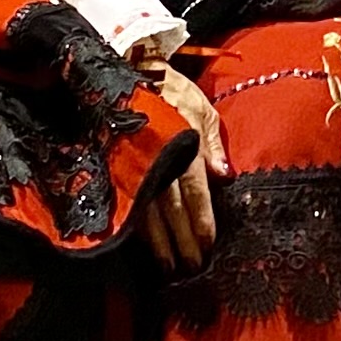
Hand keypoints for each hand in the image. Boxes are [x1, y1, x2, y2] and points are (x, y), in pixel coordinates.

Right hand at [138, 62, 227, 271]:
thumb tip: (224, 174)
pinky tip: (143, 245)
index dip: (201, 219)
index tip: (207, 244)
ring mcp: (134, 165)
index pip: (195, 190)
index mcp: (183, 143)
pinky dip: (137, 228)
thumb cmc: (171, 89)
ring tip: (168, 266)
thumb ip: (213, 142)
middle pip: (172, 208)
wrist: (126, 73)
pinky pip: (127, 203)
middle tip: (192, 267)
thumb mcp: (201, 106)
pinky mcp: (116, 169)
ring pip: (148, 212)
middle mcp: (158, 159)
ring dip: (159, 243)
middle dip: (182, 240)